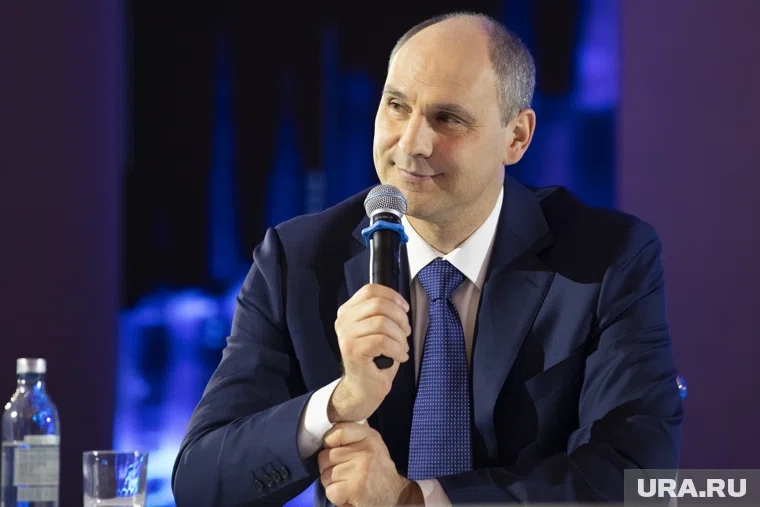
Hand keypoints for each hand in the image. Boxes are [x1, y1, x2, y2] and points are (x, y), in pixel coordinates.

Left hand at [319, 422, 423, 505]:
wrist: (396, 496)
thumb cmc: (377, 471)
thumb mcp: (371, 445)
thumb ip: (352, 436)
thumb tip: (326, 430)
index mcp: (369, 436)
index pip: (337, 431)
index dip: (329, 443)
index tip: (336, 451)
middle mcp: (367, 450)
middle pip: (325, 456)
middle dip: (329, 468)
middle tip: (345, 474)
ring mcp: (362, 469)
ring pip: (326, 475)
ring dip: (333, 484)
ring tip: (349, 484)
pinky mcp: (357, 488)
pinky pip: (331, 491)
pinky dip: (337, 497)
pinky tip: (350, 494)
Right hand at [329, 284, 410, 421]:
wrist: (363, 388)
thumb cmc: (375, 358)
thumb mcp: (378, 330)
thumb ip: (382, 313)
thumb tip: (400, 303)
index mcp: (348, 311)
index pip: (370, 290)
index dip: (392, 296)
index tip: (405, 309)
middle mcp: (343, 321)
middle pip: (378, 304)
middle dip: (400, 318)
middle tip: (406, 333)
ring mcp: (346, 335)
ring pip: (382, 323)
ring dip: (400, 336)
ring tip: (402, 347)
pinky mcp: (353, 350)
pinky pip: (383, 341)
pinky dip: (397, 349)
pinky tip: (399, 356)